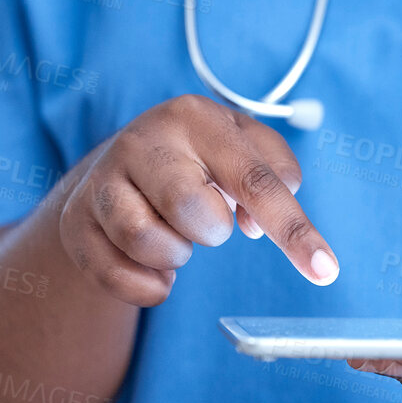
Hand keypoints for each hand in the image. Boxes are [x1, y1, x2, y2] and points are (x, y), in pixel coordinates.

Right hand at [58, 94, 337, 305]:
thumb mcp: (244, 148)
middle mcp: (143, 141)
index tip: (326, 270)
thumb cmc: (197, 161)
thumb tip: (260, 223)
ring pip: (151, 244)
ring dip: (176, 255)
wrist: (114, 171)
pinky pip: (120, 277)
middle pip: (196, 213)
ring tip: (176, 236)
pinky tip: (152, 263)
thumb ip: (276, 174)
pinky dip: (148, 284)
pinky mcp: (75, 223)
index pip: (257, 180)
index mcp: (196, 118)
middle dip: (213, 230)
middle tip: (207, 220)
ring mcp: (102, 181)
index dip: (294, 230)